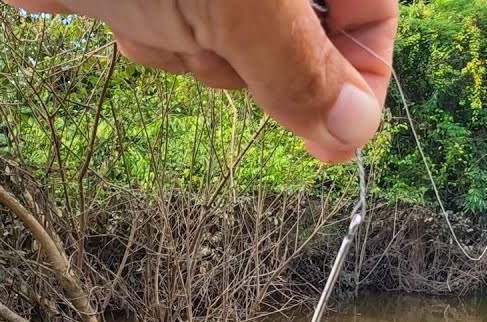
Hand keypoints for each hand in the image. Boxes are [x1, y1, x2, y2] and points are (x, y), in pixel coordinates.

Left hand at [3, 0, 397, 163]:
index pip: (372, 17)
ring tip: (154, 8)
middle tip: (211, 39)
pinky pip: (167, 34)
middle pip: (296, 40)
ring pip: (227, 44)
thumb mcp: (242, 1)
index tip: (328, 142)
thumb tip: (352, 131)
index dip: (355, 82)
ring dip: (186, 48)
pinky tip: (115, 3)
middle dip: (246, 58)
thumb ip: (301, 67)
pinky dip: (144, 33)